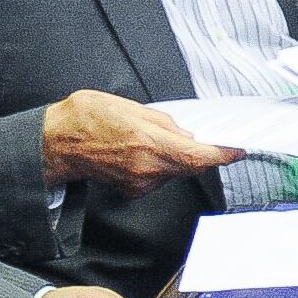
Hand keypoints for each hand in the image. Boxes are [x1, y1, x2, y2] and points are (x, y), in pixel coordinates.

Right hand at [42, 91, 239, 188]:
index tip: (237, 150)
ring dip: (173, 156)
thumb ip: (164, 123)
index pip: (197, 157)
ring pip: (174, 171)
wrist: (59, 142)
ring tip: (148, 137)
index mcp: (148, 143)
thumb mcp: (130, 106)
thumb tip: (185, 135)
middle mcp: (146, 169)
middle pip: (189, 165)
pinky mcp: (133, 190)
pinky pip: (158, 177)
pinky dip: (158, 164)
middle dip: (196, 150)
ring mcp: (139, 183)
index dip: (222, 155)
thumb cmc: (88, 117)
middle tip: (192, 135)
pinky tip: (139, 150)